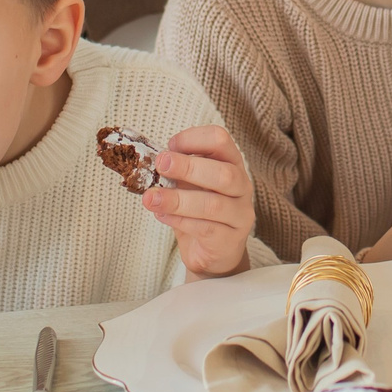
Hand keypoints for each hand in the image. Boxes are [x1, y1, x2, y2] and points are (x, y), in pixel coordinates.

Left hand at [142, 124, 256, 276]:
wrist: (215, 253)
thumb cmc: (201, 212)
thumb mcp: (189, 185)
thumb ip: (176, 171)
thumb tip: (150, 161)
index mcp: (232, 164)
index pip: (221, 140)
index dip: (194, 138)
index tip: (170, 146)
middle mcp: (241, 187)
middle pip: (224, 173)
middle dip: (189, 167)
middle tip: (161, 164)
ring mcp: (240, 215)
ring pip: (212, 204)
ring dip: (177, 199)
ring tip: (151, 198)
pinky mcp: (230, 240)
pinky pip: (205, 229)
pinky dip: (179, 220)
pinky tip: (162, 216)